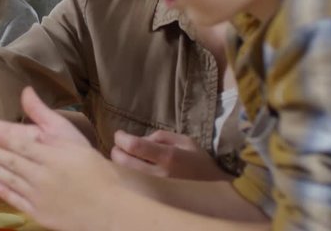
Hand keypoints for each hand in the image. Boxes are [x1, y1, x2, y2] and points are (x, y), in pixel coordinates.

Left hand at [0, 88, 116, 230]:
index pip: (4, 133)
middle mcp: (33, 167)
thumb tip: (25, 91)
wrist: (107, 204)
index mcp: (42, 146)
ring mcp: (30, 189)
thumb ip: (43, 114)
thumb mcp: (69, 133)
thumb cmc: (89, 165)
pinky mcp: (30, 207)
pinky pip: (0, 192)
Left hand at [111, 130, 229, 180]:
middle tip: (120, 145)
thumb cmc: (199, 161)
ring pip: (124, 174)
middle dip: (116, 151)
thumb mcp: (185, 141)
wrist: (213, 190)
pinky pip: (131, 183)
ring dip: (119, 163)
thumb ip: (161, 136)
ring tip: (126, 156)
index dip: (122, 139)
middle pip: (123, 162)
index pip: (135, 146)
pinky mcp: (152, 196)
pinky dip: (126, 174)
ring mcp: (154, 188)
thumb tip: (140, 139)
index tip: (119, 134)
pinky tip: (131, 168)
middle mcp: (158, 174)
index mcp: (168, 157)